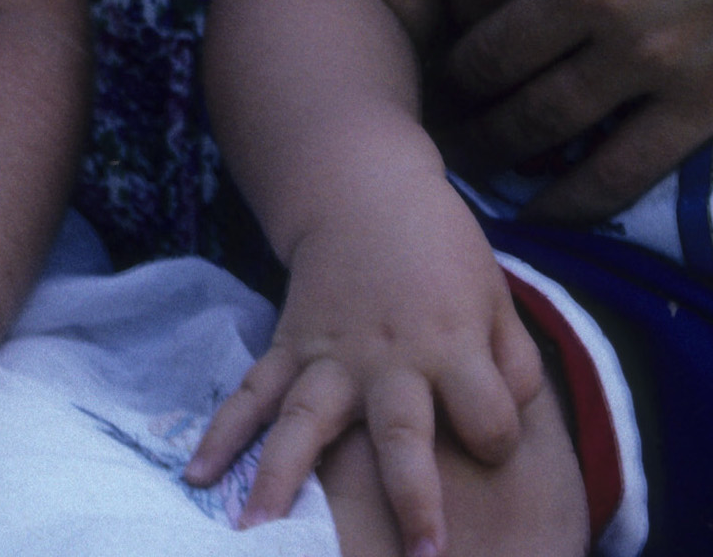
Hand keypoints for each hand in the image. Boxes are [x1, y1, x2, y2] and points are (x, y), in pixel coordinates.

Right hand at [185, 173, 542, 549]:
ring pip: (306, 423)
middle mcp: (389, 358)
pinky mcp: (291, 346)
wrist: (366, 190)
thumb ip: (514, 362)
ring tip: (256, 533)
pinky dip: (223, 432)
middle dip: (412, 498)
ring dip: (283, 479)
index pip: (488, 417)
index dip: (497, 436)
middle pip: (401, 434)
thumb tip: (508, 424)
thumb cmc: (440, 248)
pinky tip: (198, 473)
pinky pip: (253, 393)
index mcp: (450, 343)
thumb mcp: (494, 292)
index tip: (490, 438)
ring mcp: (331, 355)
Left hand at [439, 0, 712, 221]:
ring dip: (492, 145)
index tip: (450, 26)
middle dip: (455, 85)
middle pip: (490, 55)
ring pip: (538, 119)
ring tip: (467, 158)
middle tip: (439, 104)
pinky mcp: (701, 107)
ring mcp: (646, 54)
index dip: (456, 6)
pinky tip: (542, 211)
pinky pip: (616, 172)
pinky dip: (569, 199)